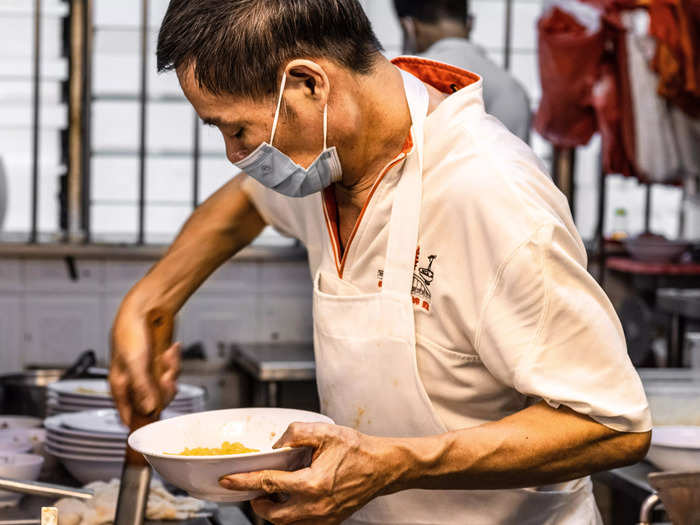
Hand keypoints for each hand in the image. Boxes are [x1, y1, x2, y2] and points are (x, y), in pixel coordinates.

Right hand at [109, 305, 179, 425]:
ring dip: (171, 372)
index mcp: (120, 385)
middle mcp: (134, 381)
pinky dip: (174, 361)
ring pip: (166, 388)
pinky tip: (171, 349)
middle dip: (164, 391)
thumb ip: (142, 388)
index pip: (129, 414)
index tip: (156, 423)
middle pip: (153, 404)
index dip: (142, 420)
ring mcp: (149, 373)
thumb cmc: (132, 331)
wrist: (148, 306)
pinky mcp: (161, 364)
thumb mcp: (135, 362)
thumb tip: (150, 411)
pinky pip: (173, 372)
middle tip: (166, 378)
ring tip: (167, 356)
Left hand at [219, 423, 398, 524]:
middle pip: (273, 515)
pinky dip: (290, 514)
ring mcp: (323, 517)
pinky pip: (302, 523)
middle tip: (253, 490)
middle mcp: (316, 505)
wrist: (383, 467)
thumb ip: (297, 433)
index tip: (228, 479)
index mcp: (312, 483)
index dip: (244, 481)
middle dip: (258, 504)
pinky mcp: (330, 521)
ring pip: (286, 523)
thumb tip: (277, 444)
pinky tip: (292, 497)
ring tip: (271, 494)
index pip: (268, 484)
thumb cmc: (358, 450)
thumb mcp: (326, 431)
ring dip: (273, 511)